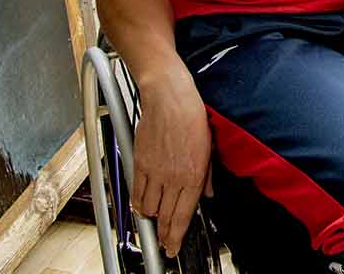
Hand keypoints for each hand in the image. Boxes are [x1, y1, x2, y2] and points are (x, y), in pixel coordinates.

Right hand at [132, 73, 212, 258]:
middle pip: (164, 217)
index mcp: (193, 175)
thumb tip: (207, 193)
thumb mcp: (209, 147)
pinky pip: (135, 192)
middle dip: (164, 235)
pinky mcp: (139, 163)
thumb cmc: (191, 116)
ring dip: (150, 218)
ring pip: (148, 208)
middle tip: (164, 244)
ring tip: (154, 220)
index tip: (174, 247)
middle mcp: (173, 177)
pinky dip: (137, 203)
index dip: (176, 237)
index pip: (182, 216)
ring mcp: (154, 172)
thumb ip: (207, 176)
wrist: (169, 97)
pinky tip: (141, 205)